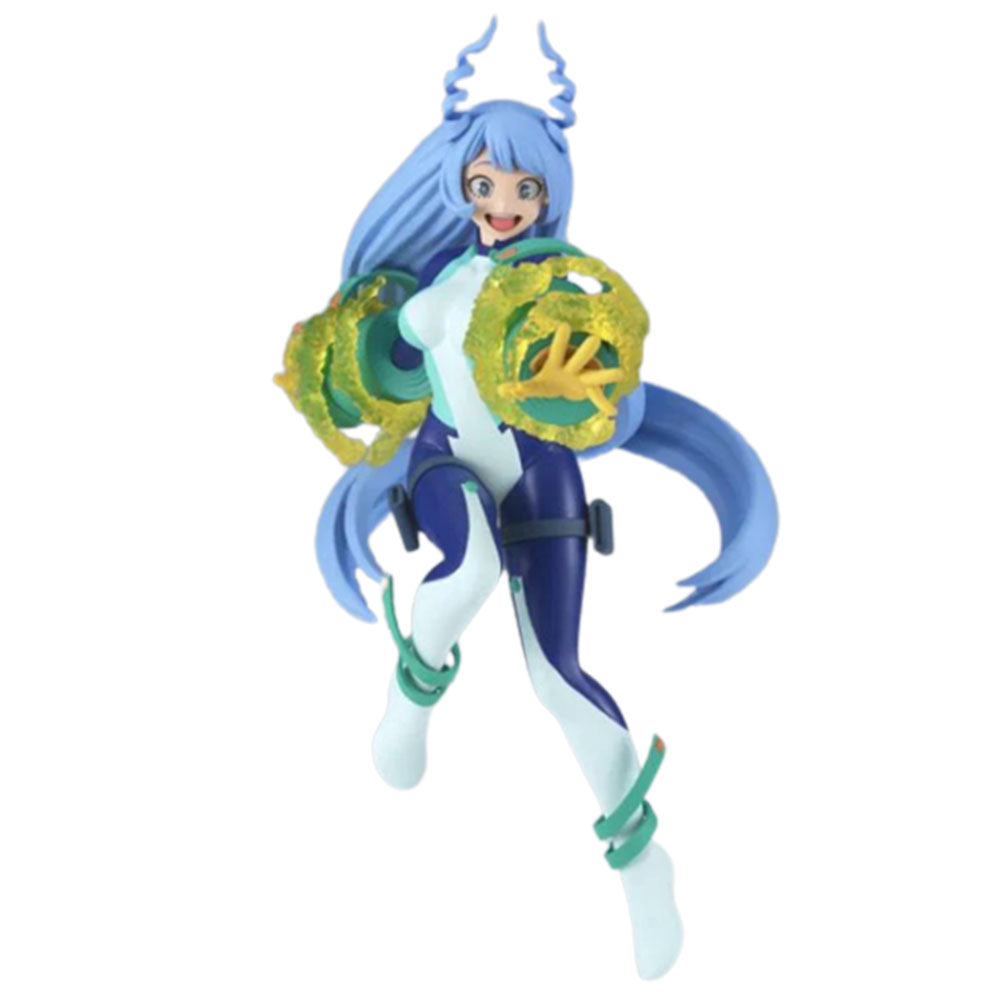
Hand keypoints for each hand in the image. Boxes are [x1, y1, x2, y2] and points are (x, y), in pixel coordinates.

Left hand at [497, 322, 622, 416]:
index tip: (564, 326)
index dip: (560, 340)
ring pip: (597, 375)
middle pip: (580, 357)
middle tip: (594, 340)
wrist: (564, 385)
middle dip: (585, 350)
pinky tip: (612, 413)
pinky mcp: (590, 391)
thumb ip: (518, 388)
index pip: (556, 350)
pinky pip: (598, 398)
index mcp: (556, 363)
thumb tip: (500, 390)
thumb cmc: (548, 381)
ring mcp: (584, 379)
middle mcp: (573, 367)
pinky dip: (604, 405)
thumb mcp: (533, 386)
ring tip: (620, 373)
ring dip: (607, 374)